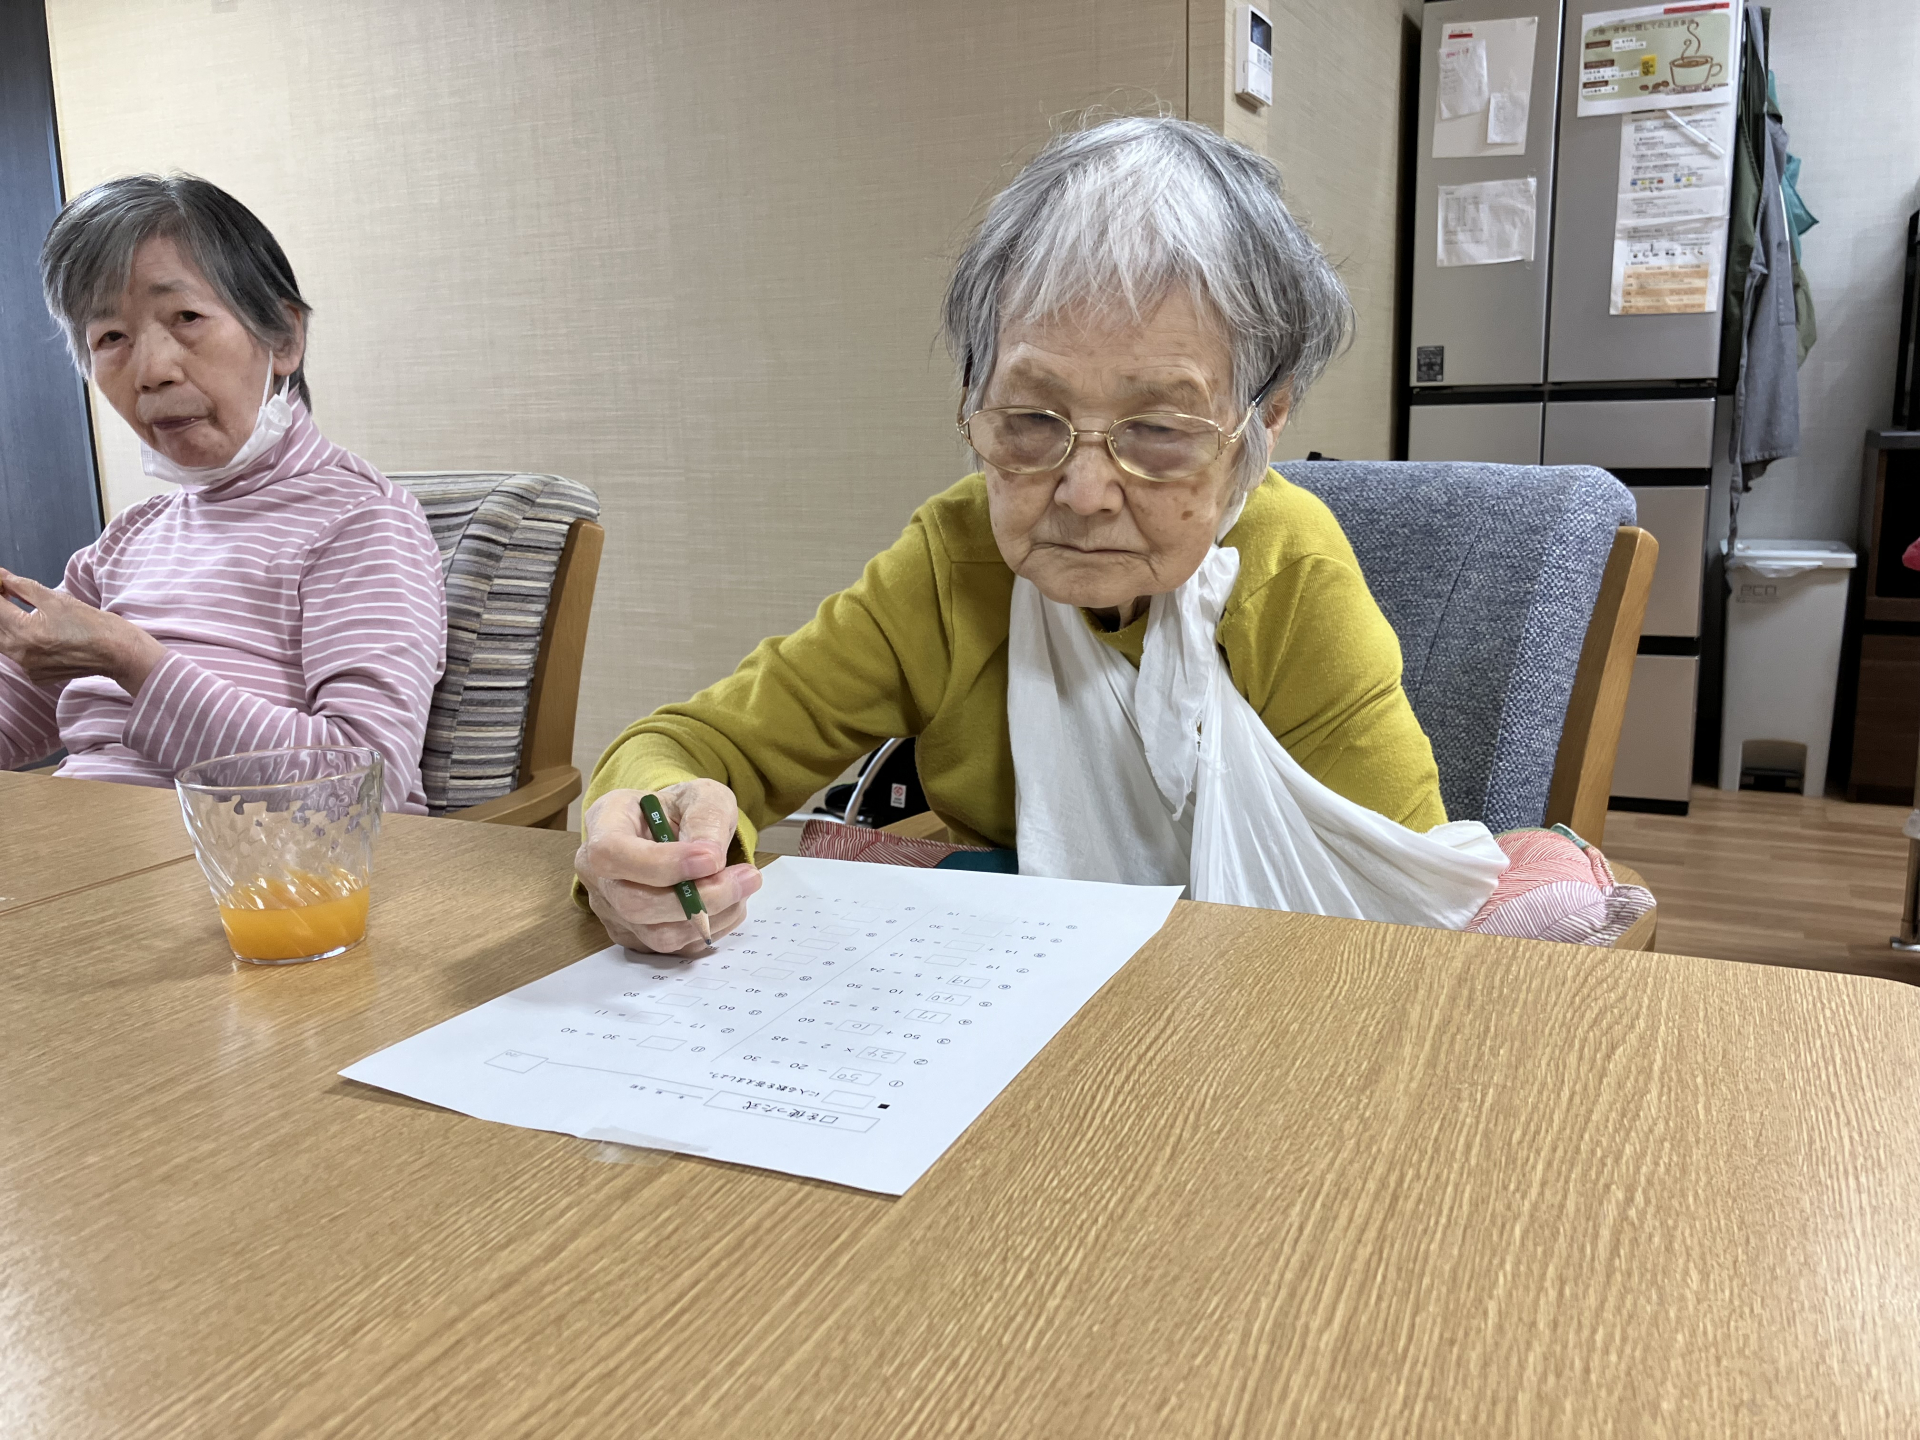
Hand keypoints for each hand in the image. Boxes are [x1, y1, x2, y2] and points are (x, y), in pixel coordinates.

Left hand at [0, 570, 165, 693]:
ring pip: (2, 642)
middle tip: (7, 593)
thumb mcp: (56, 599)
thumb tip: (2, 577)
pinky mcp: (35, 675)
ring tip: (17, 610)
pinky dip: (18, 642)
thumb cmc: (93, 625)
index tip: (1, 582)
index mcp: (24, 632)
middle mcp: (21, 653)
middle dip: (0, 608)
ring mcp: (27, 667)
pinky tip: (34, 632)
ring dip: (5, 624)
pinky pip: (17, 655)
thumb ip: (22, 587)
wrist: (118, 652)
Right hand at [574, 781, 762, 955]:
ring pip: (657, 935)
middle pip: (634, 904)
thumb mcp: (702, 795)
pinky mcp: (636, 937)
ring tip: (742, 887)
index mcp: (604, 825)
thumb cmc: (682, 810)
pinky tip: (729, 903)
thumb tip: (711, 858)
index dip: (661, 864)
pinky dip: (711, 929)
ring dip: (712, 917)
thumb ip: (707, 817)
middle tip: (746, 877)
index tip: (711, 859)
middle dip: (699, 898)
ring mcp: (613, 911)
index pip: (612, 853)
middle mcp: (598, 874)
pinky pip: (675, 948)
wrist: (678, 832)